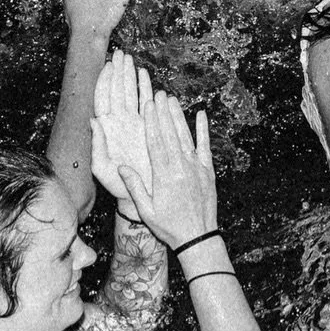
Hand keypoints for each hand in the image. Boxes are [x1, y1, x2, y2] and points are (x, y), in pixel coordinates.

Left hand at [90, 49, 155, 204]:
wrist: (139, 192)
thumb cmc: (118, 184)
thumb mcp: (102, 167)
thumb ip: (97, 144)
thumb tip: (93, 119)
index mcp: (107, 129)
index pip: (103, 99)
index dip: (104, 81)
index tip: (107, 65)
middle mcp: (120, 122)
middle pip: (118, 91)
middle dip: (118, 71)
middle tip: (120, 53)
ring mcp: (134, 123)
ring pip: (132, 93)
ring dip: (131, 76)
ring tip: (131, 59)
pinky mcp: (148, 126)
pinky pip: (146, 103)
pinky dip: (145, 88)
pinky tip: (146, 76)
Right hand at [113, 92, 218, 251]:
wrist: (197, 237)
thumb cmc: (168, 226)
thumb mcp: (146, 210)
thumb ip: (134, 187)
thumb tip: (121, 167)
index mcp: (164, 176)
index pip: (156, 143)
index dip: (151, 122)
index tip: (147, 105)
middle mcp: (181, 168)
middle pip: (170, 134)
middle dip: (163, 112)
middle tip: (158, 93)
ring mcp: (196, 168)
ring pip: (186, 137)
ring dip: (179, 116)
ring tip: (172, 99)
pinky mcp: (208, 171)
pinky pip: (205, 146)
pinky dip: (204, 129)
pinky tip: (202, 113)